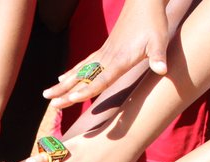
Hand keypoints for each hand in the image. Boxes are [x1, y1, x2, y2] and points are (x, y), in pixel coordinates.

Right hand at [43, 0, 168, 109]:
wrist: (144, 2)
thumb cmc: (153, 22)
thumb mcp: (159, 40)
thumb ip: (158, 56)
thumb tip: (162, 69)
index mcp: (120, 59)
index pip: (101, 79)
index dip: (87, 90)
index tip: (71, 98)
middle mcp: (108, 58)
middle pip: (83, 78)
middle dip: (66, 91)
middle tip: (51, 104)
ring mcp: (104, 53)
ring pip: (79, 72)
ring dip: (63, 84)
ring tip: (47, 94)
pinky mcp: (104, 49)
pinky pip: (84, 64)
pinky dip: (72, 72)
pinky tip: (62, 78)